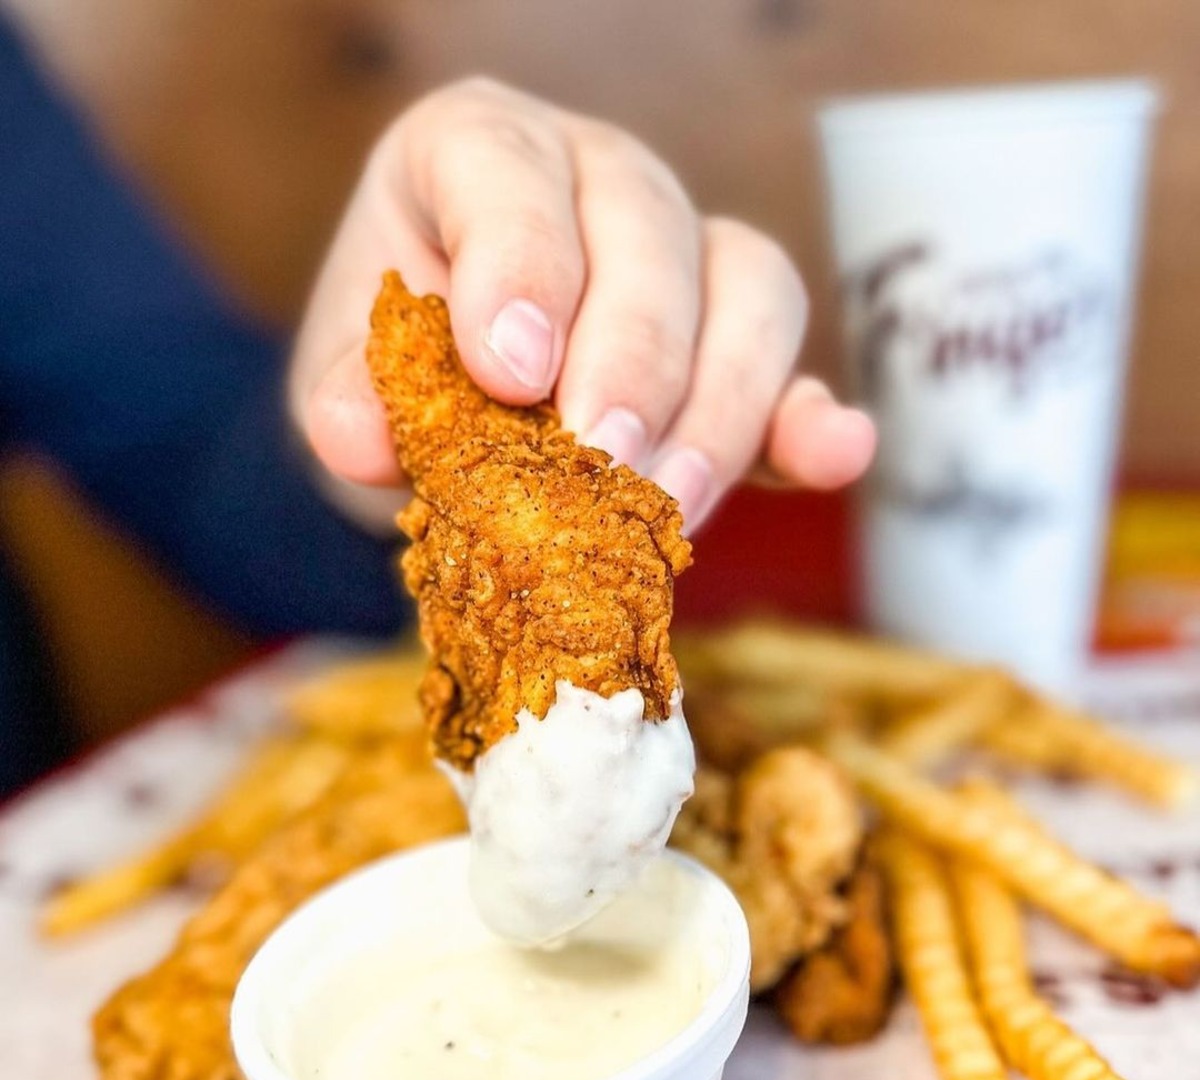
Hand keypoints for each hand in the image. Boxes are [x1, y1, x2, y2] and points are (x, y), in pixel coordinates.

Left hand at [291, 78, 874, 535]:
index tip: (511, 369)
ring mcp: (685, 258)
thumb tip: (361, 441)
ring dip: (716, 406)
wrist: (441, 421)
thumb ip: (345, 398)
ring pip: (748, 289)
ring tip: (665, 505)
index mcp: (479, 154)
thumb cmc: (394, 377)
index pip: (508, 170)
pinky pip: (791, 371)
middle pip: (648, 233)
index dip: (520, 264)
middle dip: (631, 356)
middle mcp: (597, 181)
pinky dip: (810, 421)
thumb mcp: (350, 381)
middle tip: (600, 459)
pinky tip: (831, 455)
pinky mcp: (738, 355)